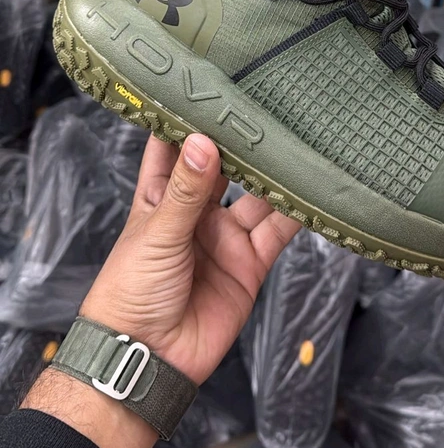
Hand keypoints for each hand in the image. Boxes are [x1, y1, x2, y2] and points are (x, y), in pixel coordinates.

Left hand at [81, 133, 300, 383]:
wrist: (148, 358)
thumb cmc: (130, 292)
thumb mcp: (156, 233)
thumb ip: (186, 190)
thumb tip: (205, 142)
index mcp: (160, 198)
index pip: (174, 149)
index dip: (187, 121)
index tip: (208, 90)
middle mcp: (195, 213)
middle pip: (225, 169)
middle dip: (243, 144)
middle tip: (268, 109)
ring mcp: (224, 237)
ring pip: (257, 197)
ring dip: (275, 175)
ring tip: (296, 143)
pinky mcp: (249, 264)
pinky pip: (278, 233)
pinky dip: (296, 214)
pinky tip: (310, 192)